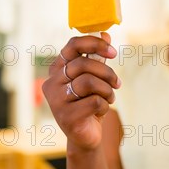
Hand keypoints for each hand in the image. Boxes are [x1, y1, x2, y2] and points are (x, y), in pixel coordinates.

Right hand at [42, 32, 119, 150]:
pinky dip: (104, 105)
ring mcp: (55, 100)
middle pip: (83, 64)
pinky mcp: (65, 117)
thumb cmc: (89, 103)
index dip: (95, 44)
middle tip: (117, 83)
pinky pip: (94, 102)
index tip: (113, 52)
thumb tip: (105, 33)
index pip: (73, 45)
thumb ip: (97, 57)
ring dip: (107, 90)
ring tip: (109, 98)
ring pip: (89, 82)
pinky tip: (101, 111)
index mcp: (57, 68)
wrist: (85, 136)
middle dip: (107, 72)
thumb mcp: (94, 78)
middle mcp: (52, 82)